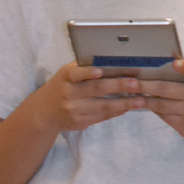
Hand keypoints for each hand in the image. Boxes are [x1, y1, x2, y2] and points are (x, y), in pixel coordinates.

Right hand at [29, 63, 145, 135]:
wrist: (43, 113)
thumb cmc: (61, 87)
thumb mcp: (66, 74)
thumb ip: (83, 68)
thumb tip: (111, 60)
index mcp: (65, 77)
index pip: (77, 73)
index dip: (88, 72)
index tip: (101, 71)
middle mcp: (69, 94)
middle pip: (96, 89)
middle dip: (118, 86)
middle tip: (136, 84)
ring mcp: (75, 110)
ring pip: (103, 106)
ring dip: (124, 103)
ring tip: (140, 100)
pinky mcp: (80, 122)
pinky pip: (102, 116)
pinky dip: (117, 111)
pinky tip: (129, 107)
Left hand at [135, 59, 183, 147]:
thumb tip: (167, 62)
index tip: (174, 63)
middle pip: (166, 89)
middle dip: (145, 86)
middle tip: (130, 83)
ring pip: (161, 105)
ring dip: (144, 100)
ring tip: (131, 94)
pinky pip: (164, 116)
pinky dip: (153, 110)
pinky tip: (144, 104)